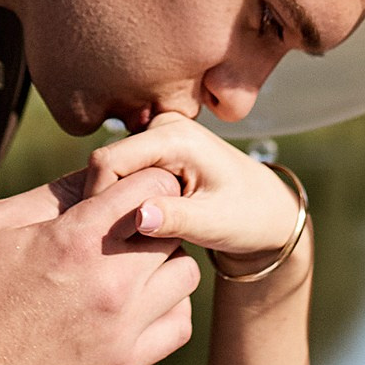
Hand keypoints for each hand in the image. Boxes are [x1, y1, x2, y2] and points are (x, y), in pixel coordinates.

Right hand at [0, 165, 196, 364]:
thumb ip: (54, 194)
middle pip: (175, 229)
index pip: (152, 186)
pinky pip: (178, 326)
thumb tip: (100, 171)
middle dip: (156, 219)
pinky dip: (168, 308)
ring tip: (131, 265)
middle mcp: (109, 284)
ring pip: (185, 276)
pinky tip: (136, 304)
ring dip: (165, 263)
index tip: (129, 187)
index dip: (147, 177)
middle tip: (128, 225)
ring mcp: (120, 330)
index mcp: (75, 240)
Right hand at [86, 110, 304, 271]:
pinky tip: (143, 221)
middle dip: (106, 202)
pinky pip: (122, 171)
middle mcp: (163, 124)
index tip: (105, 236)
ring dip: (115, 201)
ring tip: (135, 233)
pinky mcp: (155, 146)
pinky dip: (125, 198)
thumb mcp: (214, 224)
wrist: (267, 210)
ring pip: (111, 169)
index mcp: (177, 136)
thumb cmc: (247, 217)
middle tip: (120, 240)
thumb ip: (175, 219)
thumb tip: (139, 217)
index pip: (108, 161)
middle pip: (105, 163)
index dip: (98, 198)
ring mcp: (158, 132)